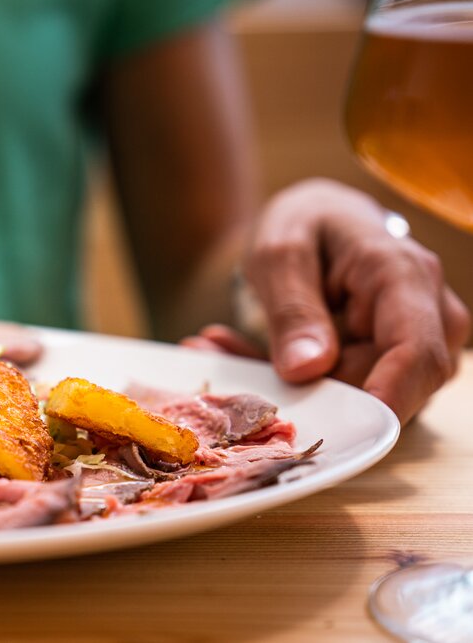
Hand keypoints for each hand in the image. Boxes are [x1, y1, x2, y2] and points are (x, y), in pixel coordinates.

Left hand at [183, 179, 469, 423]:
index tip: (336, 425)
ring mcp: (414, 347)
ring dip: (288, 385)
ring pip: (359, 396)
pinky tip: (240, 355)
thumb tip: (307, 370)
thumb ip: (293, 309)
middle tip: (221, 355)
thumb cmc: (307, 226)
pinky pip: (345, 393)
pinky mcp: (390, 369)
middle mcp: (427, 317)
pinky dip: (290, 383)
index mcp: (404, 276)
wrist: (321, 223)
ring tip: (223, 346)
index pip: (417, 353)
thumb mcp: (280, 254)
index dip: (385, 397)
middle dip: (306, 389)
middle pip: (383, 384)